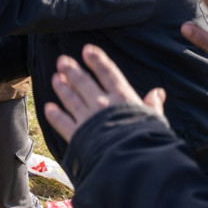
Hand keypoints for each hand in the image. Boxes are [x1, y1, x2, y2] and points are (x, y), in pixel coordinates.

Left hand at [44, 44, 165, 141]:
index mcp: (122, 97)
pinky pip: (62, 122)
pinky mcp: (77, 133)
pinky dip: (55, 115)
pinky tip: (48, 108)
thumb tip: (159, 92)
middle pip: (84, 82)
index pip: (108, 73)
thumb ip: (153, 105)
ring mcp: (87, 117)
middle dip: (73, 70)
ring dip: (62, 88)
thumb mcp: (154, 119)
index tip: (87, 50)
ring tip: (55, 78)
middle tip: (62, 61)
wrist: (131, 157)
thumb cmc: (147, 139)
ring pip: (71, 98)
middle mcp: (102, 103)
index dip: (97, 60)